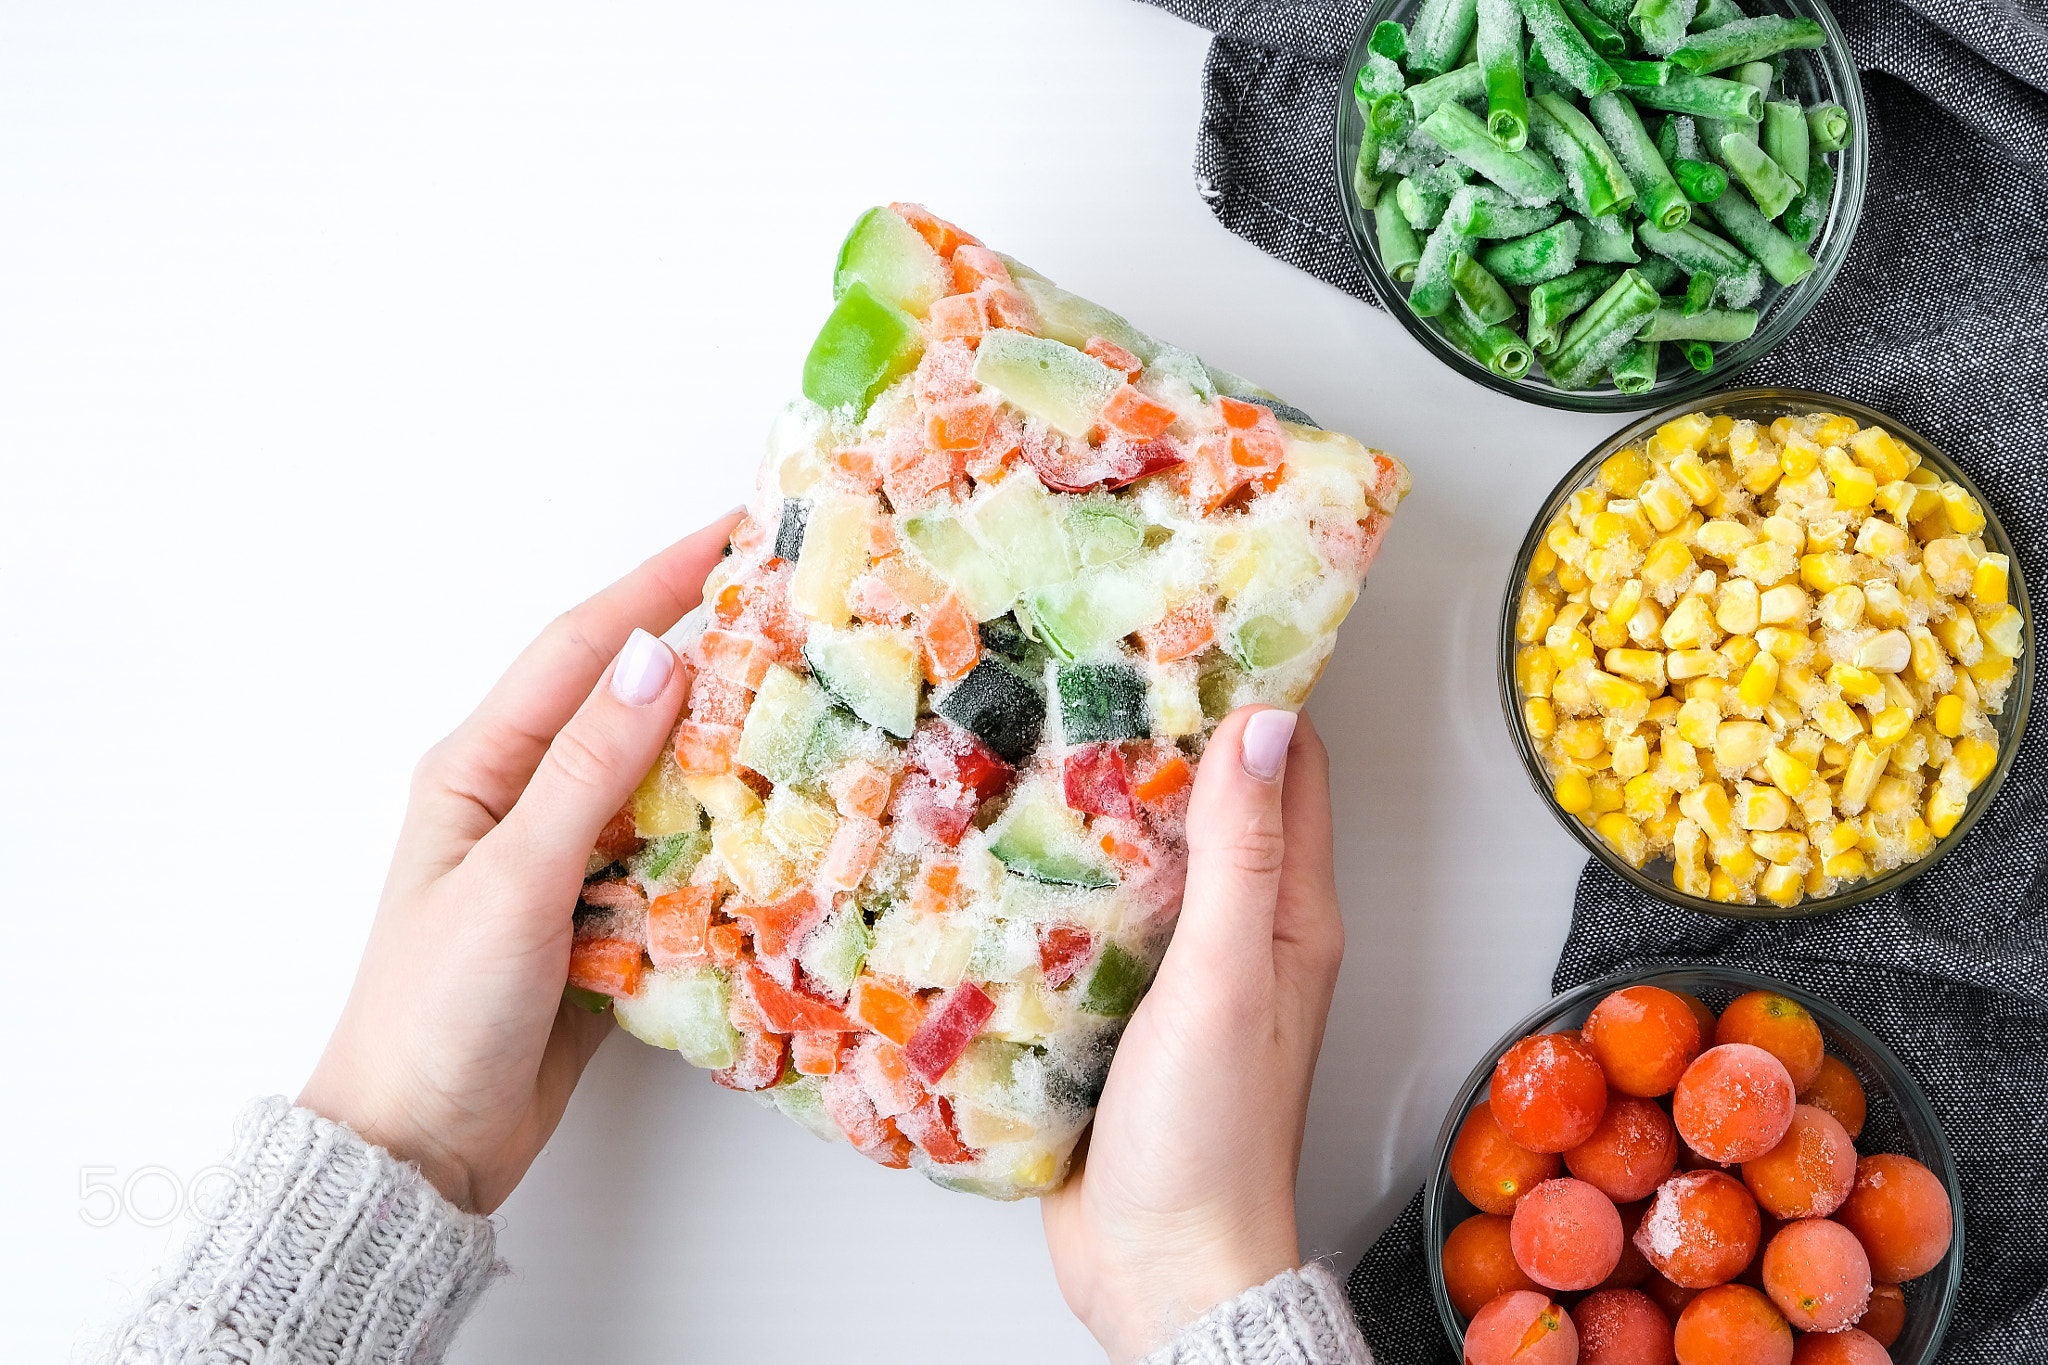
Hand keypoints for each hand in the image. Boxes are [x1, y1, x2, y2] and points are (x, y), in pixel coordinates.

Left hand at [297, 513, 738, 1213]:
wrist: (418, 1147)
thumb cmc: (438, 1010)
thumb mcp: (513, 881)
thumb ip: (586, 771)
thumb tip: (655, 656)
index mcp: (480, 767)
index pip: (582, 648)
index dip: (659, 583)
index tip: (737, 534)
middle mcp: (523, 798)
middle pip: (626, 699)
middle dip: (705, 646)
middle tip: (796, 608)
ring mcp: (563, 858)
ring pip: (658, 774)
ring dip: (724, 737)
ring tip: (809, 699)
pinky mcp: (599, 916)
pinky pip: (671, 850)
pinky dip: (722, 827)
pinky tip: (778, 818)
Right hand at [1041, 706, 1343, 1361]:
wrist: (1158, 1268)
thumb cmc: (1209, 1140)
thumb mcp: (1228, 979)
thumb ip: (1242, 858)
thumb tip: (1262, 726)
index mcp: (1292, 917)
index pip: (1289, 773)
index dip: (1255, 694)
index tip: (1199, 626)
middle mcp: (1242, 936)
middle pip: (1210, 806)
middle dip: (1162, 737)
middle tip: (1093, 665)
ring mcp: (1179, 974)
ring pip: (1145, 860)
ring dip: (1103, 805)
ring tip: (1036, 732)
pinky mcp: (1118, 1012)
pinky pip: (1094, 921)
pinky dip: (1063, 877)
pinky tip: (1007, 847)